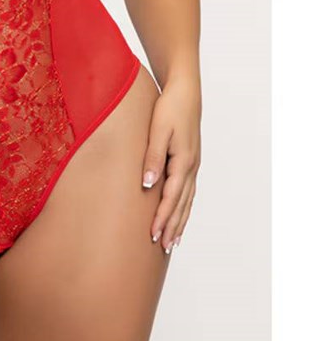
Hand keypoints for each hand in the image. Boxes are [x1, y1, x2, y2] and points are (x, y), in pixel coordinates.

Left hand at [141, 78, 201, 253]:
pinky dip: (184, 208)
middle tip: (164, 248)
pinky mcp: (190, 161)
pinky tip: (179, 215)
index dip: (162, 218)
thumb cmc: (169, 108)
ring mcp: (192, 166)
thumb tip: (148, 185)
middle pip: (182, 205)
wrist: (185, 92)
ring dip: (180, 221)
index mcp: (183, 162)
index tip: (154, 236)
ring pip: (187, 201)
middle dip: (172, 227)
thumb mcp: (159, 131)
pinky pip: (188, 192)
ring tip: (173, 242)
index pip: (171, 198)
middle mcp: (191, 167)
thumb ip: (153, 157)